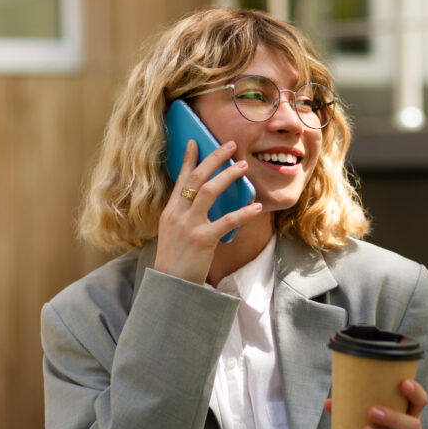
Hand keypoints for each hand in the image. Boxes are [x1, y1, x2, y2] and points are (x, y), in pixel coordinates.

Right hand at [154, 139, 262, 283]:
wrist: (171, 287)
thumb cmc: (176, 261)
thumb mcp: (174, 234)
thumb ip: (185, 216)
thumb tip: (203, 202)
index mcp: (170, 212)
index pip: (181, 179)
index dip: (189, 159)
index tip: (196, 141)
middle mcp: (177, 215)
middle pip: (196, 178)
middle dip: (213, 159)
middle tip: (230, 145)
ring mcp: (188, 226)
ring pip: (208, 191)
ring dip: (228, 175)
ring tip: (244, 166)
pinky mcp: (202, 240)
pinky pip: (227, 221)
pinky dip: (244, 212)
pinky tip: (257, 207)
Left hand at [324, 378, 427, 428]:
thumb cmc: (384, 428)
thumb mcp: (379, 417)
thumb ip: (358, 407)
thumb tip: (329, 403)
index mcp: (411, 415)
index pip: (420, 401)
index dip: (414, 392)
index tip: (403, 382)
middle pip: (412, 425)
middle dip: (393, 418)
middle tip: (372, 412)